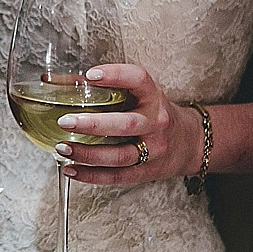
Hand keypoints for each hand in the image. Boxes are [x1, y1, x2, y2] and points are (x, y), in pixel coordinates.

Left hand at [54, 64, 203, 184]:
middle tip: (66, 122)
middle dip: (93, 124)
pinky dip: (91, 175)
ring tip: (63, 148)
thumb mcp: (142, 96)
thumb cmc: (154, 115)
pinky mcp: (145, 172)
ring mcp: (153, 150)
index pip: (139, 80)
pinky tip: (71, 169)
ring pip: (119, 156)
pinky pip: (116, 177)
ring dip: (87, 153)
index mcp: (154, 98)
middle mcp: (155, 123)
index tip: (90, 75)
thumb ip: (109, 89)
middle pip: (125, 125)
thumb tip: (64, 81)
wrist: (189, 143)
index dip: (115, 76)